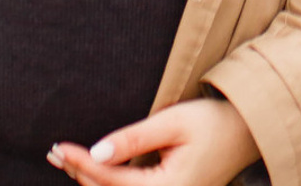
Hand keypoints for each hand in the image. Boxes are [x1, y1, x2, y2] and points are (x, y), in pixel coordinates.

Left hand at [50, 97, 259, 185]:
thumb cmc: (213, 121)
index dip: (81, 164)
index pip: (111, 180)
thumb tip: (95, 155)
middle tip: (52, 151)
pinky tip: (91, 168)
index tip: (58, 147)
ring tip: (63, 159)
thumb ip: (133, 139)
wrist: (247, 131)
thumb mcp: (173, 122)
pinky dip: (107, 181)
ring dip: (89, 179)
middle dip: (79, 173)